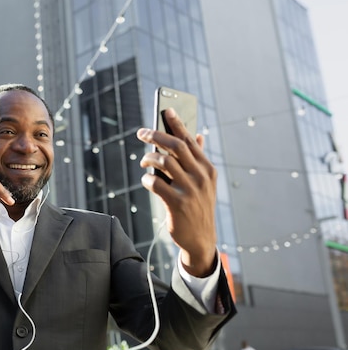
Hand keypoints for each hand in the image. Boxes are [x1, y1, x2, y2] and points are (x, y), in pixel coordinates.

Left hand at [136, 108, 217, 276]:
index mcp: (207, 168)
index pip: (190, 140)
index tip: (165, 110)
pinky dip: (147, 179)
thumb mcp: (204, 183)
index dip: (176, 124)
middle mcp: (201, 177)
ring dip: (149, 158)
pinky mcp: (178, 203)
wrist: (201, 239)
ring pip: (164, 162)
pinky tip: (146, 180)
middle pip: (176, 147)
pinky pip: (156, 183)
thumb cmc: (198, 207)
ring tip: (143, 161)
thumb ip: (198, 159)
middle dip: (156, 135)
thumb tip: (197, 134)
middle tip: (141, 133)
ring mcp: (190, 190)